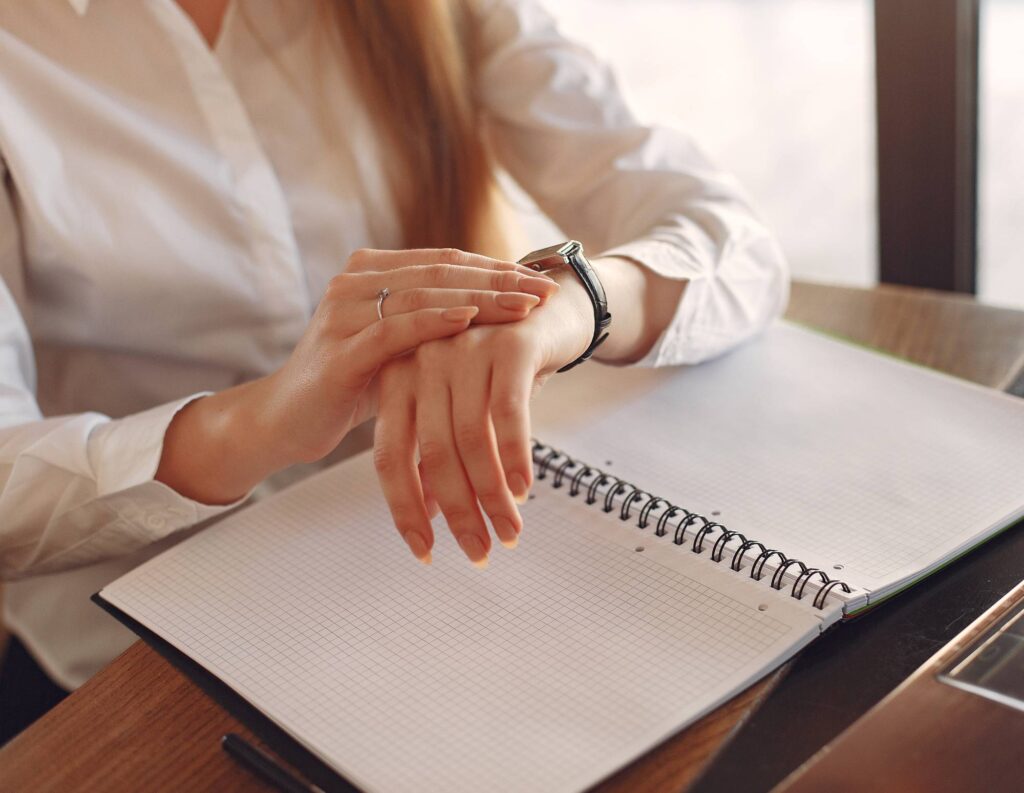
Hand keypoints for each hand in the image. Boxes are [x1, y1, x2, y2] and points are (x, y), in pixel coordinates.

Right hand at [156, 248, 556, 504]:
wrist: (285, 420)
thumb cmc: (351, 385)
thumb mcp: (398, 348)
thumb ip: (435, 324)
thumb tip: (502, 319)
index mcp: (371, 272)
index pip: (445, 262)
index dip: (496, 269)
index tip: (541, 281)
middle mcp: (354, 281)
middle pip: (440, 272)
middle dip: (498, 280)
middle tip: (545, 291)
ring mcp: (343, 312)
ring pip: (423, 295)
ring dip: (480, 299)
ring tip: (524, 306)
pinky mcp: (339, 350)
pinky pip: (394, 330)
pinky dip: (435, 322)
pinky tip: (471, 320)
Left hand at [373, 264, 593, 565]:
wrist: (549, 308)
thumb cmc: (498, 367)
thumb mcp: (461, 407)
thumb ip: (437, 451)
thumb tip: (427, 512)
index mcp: (398, 378)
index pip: (389, 455)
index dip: (405, 509)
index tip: (425, 551)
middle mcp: (423, 361)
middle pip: (429, 453)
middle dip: (456, 512)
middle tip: (478, 552)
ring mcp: (463, 349)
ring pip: (470, 438)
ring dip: (491, 495)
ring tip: (508, 531)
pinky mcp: (508, 345)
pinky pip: (508, 413)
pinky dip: (515, 457)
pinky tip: (524, 490)